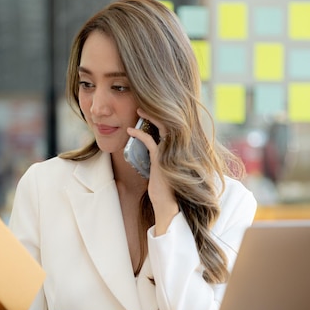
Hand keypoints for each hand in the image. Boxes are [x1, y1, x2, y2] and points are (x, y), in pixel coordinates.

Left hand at [128, 109, 179, 234]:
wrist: (169, 205)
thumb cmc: (165, 190)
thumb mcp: (163, 169)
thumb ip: (160, 157)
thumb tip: (152, 149)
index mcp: (180, 149)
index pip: (173, 127)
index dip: (163, 116)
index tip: (152, 110)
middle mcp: (178, 148)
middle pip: (169, 122)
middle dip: (157, 110)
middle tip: (144, 103)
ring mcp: (171, 152)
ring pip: (162, 127)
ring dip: (149, 116)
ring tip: (139, 109)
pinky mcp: (161, 158)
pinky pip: (150, 141)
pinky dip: (138, 134)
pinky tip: (130, 130)